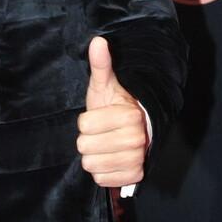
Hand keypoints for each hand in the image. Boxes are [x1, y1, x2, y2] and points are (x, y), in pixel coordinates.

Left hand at [76, 36, 147, 188]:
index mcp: (130, 116)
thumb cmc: (114, 106)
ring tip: (104, 146)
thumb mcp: (104, 86)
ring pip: (91, 165)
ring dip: (93, 156)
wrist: (134, 130)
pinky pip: (101, 180)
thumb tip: (98, 41)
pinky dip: (102, 172)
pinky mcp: (134, 177)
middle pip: (85, 147)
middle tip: (100, 133)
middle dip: (87, 140)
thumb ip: (101, 65)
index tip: (98, 117)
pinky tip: (110, 160)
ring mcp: (137, 159)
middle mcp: (137, 139)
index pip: (84, 126)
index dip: (85, 122)